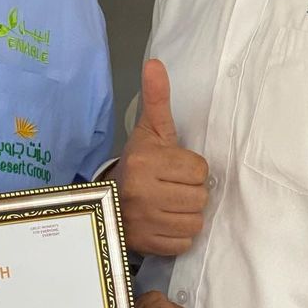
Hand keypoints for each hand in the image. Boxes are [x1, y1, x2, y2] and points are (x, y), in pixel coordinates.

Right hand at [115, 59, 208, 255]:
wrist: (108, 202)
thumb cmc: (138, 162)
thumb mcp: (149, 130)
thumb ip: (157, 98)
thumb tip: (155, 62)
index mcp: (144, 162)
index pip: (198, 169)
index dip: (190, 168)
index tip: (173, 167)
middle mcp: (142, 192)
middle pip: (199, 196)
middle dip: (190, 192)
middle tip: (171, 187)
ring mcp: (143, 222)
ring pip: (195, 221)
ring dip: (186, 214)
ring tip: (168, 205)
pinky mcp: (147, 245)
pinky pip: (184, 243)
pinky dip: (178, 236)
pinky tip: (164, 223)